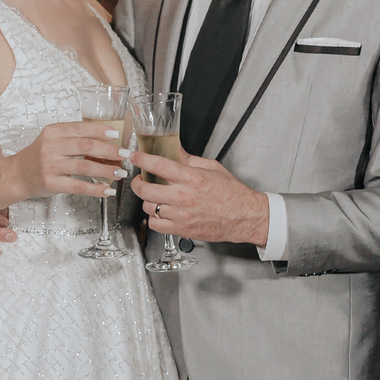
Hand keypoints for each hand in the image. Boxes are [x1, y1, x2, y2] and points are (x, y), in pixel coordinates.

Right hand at [13, 121, 127, 201]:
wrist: (18, 174)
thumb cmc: (40, 155)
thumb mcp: (52, 139)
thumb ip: (74, 137)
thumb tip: (106, 141)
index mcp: (53, 132)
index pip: (81, 128)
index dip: (101, 131)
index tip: (116, 135)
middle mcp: (50, 147)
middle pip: (86, 146)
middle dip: (109, 150)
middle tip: (124, 154)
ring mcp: (50, 166)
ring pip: (84, 167)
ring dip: (106, 170)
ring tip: (120, 173)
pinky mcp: (51, 183)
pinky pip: (78, 186)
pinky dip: (95, 189)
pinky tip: (107, 190)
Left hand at [131, 148, 268, 244]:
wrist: (244, 217)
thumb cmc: (231, 193)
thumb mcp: (212, 168)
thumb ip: (190, 160)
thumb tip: (175, 150)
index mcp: (192, 178)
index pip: (158, 165)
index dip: (142, 159)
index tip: (135, 156)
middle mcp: (184, 197)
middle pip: (146, 189)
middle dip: (137, 183)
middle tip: (139, 180)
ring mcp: (181, 215)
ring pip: (149, 207)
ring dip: (147, 200)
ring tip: (154, 196)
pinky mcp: (182, 229)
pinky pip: (155, 224)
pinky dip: (153, 218)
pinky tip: (160, 212)